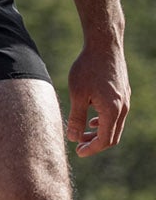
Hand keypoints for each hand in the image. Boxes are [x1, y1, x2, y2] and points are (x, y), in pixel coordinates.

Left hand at [65, 41, 129, 155]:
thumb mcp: (77, 94)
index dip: (91, 149)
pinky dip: (104, 122)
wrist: (104, 46)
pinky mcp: (123, 93)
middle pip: (112, 136)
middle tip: (79, 146)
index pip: (105, 140)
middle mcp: (122, 108)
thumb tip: (74, 138)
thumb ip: (76, 118)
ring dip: (99, 133)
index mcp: (112, 111)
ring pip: (115, 125)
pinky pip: (116, 115)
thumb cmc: (87, 69)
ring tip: (82, 134)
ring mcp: (125, 100)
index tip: (78, 152)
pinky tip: (92, 120)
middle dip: (96, 144)